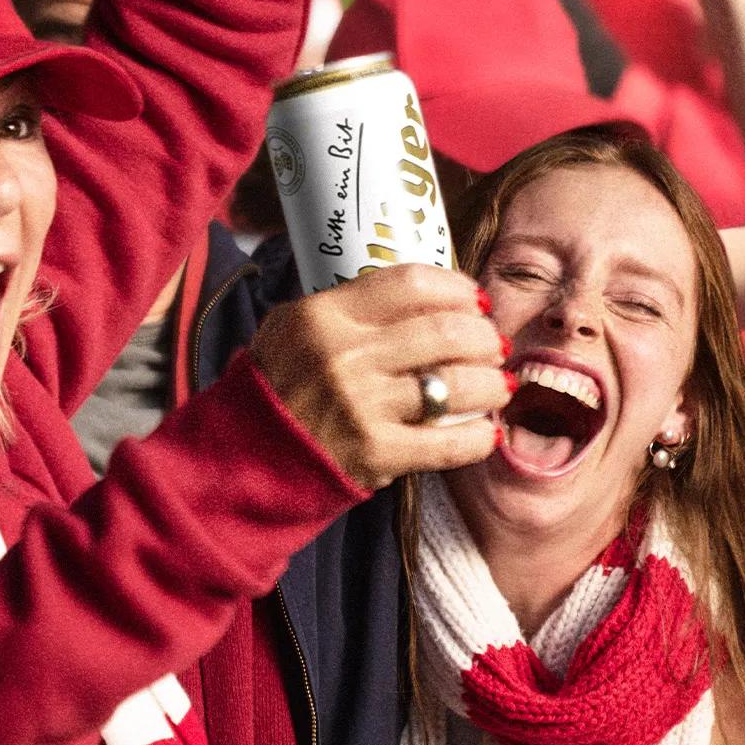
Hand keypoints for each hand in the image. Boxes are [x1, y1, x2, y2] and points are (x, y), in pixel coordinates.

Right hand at [248, 263, 508, 489]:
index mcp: (324, 316)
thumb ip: (353, 308)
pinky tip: (487, 432)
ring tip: (499, 384)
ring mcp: (362, 407)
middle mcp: (345, 356)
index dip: (456, 289)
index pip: (411, 284)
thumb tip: (427, 295)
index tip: (476, 300)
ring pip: (456, 384)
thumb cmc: (278, 388)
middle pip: (445, 332)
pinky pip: (449, 443)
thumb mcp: (295, 328)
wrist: (245, 460)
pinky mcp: (376, 454)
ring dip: (491, 383)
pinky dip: (479, 439)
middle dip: (484, 337)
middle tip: (494, 345)